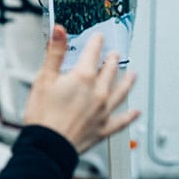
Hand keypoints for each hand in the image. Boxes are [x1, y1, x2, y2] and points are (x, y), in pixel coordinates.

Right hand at [23, 25, 138, 152]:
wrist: (48, 146)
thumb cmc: (43, 116)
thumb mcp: (43, 79)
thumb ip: (55, 53)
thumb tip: (60, 31)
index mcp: (83, 78)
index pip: (93, 52)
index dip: (96, 42)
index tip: (99, 37)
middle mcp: (98, 93)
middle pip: (109, 71)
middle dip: (112, 60)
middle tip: (114, 55)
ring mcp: (103, 111)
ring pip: (121, 92)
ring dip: (128, 82)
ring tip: (133, 75)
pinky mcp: (103, 128)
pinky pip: (121, 121)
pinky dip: (129, 116)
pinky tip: (135, 112)